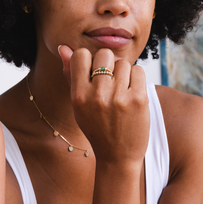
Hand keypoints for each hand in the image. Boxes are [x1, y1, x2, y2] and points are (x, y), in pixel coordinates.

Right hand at [58, 45, 149, 167]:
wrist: (118, 156)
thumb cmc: (96, 127)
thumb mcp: (78, 104)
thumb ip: (70, 74)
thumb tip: (63, 47)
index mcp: (78, 96)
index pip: (81, 55)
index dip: (88, 60)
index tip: (93, 71)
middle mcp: (97, 95)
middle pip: (104, 53)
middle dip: (108, 63)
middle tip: (109, 81)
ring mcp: (119, 97)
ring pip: (123, 62)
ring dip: (123, 72)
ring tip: (121, 90)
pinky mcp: (139, 99)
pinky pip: (138, 70)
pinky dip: (136, 78)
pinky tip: (132, 92)